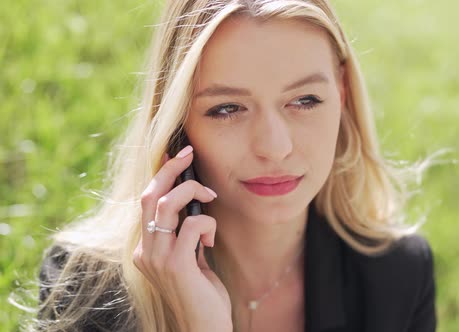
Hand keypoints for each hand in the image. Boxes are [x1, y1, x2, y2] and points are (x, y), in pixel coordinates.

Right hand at [133, 145, 231, 331]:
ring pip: (167, 204)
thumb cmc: (201, 294)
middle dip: (170, 169)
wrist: (203, 328)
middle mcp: (144, 251)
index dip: (159, 174)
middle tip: (188, 153)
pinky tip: (211, 240)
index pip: (146, 202)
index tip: (176, 154)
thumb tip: (194, 204)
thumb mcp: (190, 259)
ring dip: (193, 191)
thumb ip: (185, 236)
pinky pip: (191, 225)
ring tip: (210, 197)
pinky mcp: (175, 265)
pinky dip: (206, 224)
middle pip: (150, 195)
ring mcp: (156, 258)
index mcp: (145, 248)